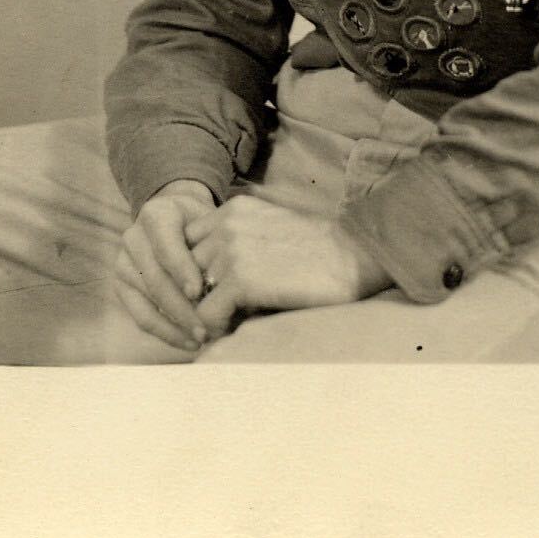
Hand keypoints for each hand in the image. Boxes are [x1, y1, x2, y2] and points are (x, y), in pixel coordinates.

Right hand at [113, 179, 217, 357]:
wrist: (177, 218)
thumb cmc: (201, 223)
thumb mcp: (211, 221)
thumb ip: (218, 243)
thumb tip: (236, 280)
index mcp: (156, 214)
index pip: (166, 246)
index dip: (181, 270)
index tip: (198, 293)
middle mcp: (133, 237)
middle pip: (155, 278)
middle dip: (181, 308)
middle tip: (206, 328)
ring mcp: (123, 262)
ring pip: (146, 301)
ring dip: (175, 326)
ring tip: (201, 339)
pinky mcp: (121, 286)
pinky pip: (140, 316)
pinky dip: (165, 332)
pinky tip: (188, 342)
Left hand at [185, 195, 391, 338]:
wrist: (354, 256)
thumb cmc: (317, 251)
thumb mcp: (268, 228)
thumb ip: (235, 242)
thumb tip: (207, 281)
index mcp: (232, 208)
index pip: (188, 244)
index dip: (198, 272)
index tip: (216, 293)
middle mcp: (226, 223)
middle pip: (184, 270)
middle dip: (199, 294)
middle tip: (221, 315)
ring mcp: (231, 250)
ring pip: (191, 295)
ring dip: (209, 312)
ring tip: (234, 322)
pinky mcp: (241, 279)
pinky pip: (206, 315)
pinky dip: (218, 328)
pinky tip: (241, 328)